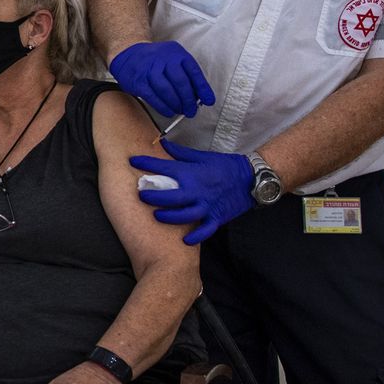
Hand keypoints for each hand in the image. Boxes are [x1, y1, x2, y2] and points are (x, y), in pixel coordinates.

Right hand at [109, 41, 215, 118]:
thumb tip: (197, 96)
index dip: (203, 88)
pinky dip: (162, 107)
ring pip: (166, 90)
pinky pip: (152, 97)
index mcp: (176, 53)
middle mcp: (163, 59)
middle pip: (180, 82)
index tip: (209, 101)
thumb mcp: (172, 59)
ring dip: (176, 104)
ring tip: (180, 111)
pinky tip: (168, 111)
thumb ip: (185, 75)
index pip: (193, 72)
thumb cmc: (155, 60)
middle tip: (191, 111)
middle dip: (188, 100)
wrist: (127, 54)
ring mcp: (149, 69)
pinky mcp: (138, 81)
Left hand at [129, 140, 254, 244]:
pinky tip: (185, 240)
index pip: (165, 167)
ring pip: (185, 215)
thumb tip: (162, 143)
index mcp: (193, 173)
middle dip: (153, 196)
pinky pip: (205, 230)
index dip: (147, 163)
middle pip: (171, 196)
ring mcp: (207, 205)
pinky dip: (195, 236)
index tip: (132, 160)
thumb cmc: (225, 166)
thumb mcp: (202, 156)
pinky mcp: (217, 217)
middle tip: (141, 195)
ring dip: (169, 217)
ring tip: (156, 215)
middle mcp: (198, 191)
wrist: (251, 178)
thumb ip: (181, 153)